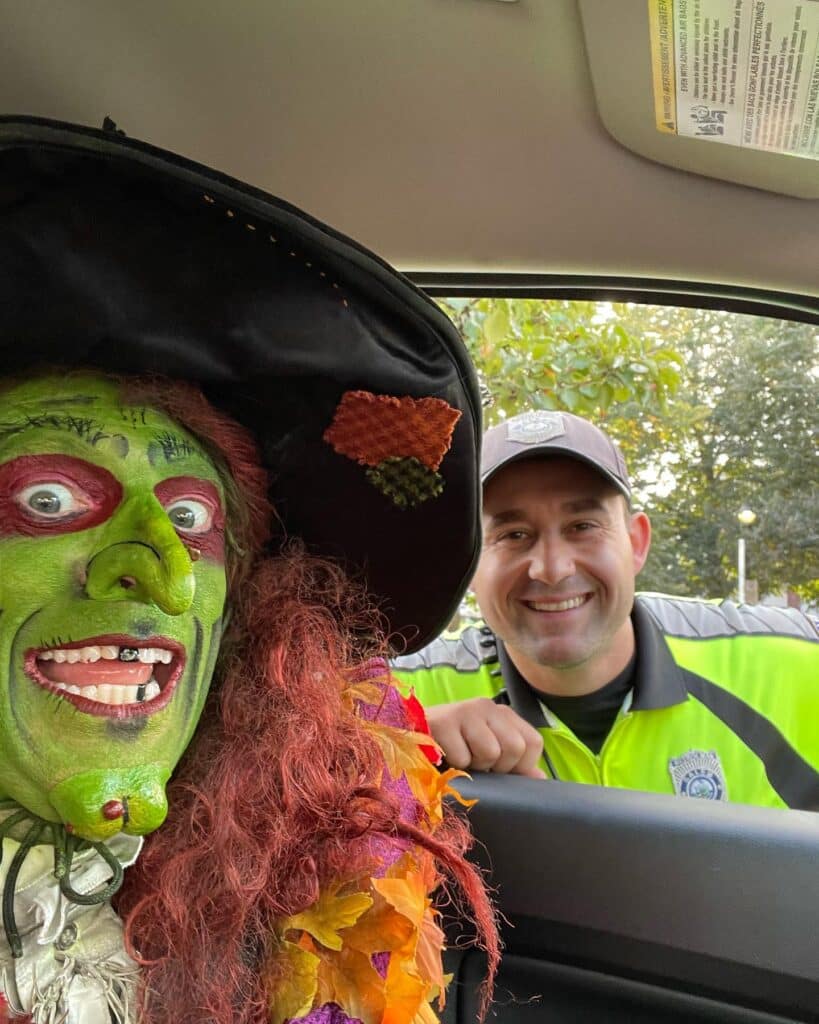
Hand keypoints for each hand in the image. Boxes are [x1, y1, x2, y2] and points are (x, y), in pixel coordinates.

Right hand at [426, 698, 546, 777]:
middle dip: (497, 767)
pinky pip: (463, 758)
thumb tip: (541, 779)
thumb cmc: (452, 749)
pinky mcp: (443, 721)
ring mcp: (465, 710)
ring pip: (491, 752)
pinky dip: (454, 767)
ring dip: (475, 767)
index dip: (520, 765)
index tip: (500, 769)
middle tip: (477, 764)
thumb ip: (515, 766)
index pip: (533, 743)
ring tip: (461, 759)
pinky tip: (444, 757)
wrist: (408, 736)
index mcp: (503, 714)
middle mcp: (488, 706)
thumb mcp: (487, 754)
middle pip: (515, 748)